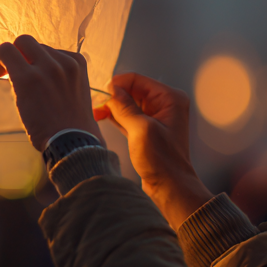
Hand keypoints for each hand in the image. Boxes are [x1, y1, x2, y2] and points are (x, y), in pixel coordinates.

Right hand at [0, 35, 100, 150]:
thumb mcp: (20, 103)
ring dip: (36, 58)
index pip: (5, 49)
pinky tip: (54, 77)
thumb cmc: (43, 128)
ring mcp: (66, 64)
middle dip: (16, 53)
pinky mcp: (79, 65)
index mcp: (28, 79)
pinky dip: (54, 61)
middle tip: (16, 69)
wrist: (73, 139)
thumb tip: (14, 64)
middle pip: (24, 41)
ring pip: (43, 47)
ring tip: (39, 77)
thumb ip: (17, 79)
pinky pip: (61, 52)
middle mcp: (48, 66)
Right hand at [100, 73, 211, 228]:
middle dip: (113, 97)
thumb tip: (111, 90)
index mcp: (170, 98)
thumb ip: (125, 107)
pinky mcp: (147, 129)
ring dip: (112, 107)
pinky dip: (116, 117)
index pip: (137, 80)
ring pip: (128, 103)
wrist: (170, 186)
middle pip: (132, 90)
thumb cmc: (163, 161)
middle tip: (96, 105)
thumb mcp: (141, 129)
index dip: (117, 85)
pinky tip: (103, 118)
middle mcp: (165, 104)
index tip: (101, 94)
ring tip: (97, 113)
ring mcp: (156, 117)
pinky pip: (128, 116)